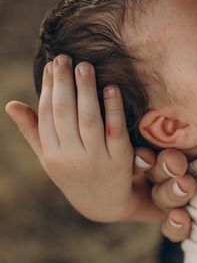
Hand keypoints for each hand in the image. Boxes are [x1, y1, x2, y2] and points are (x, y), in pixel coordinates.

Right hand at [5, 56, 193, 237]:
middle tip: (65, 57)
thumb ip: (33, 130)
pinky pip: (116, 131)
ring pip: (89, 119)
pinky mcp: (120, 160)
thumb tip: (10, 105)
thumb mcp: (49, 156)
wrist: (104, 204)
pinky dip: (113, 109)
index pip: (47, 115)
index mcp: (52, 154)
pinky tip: (112, 88)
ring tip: (84, 65)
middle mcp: (72, 157)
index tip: (51, 65)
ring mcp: (97, 159)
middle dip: (63, 83)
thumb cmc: (73, 172)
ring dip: (85, 91)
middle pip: (64, 114)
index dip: (48, 88)